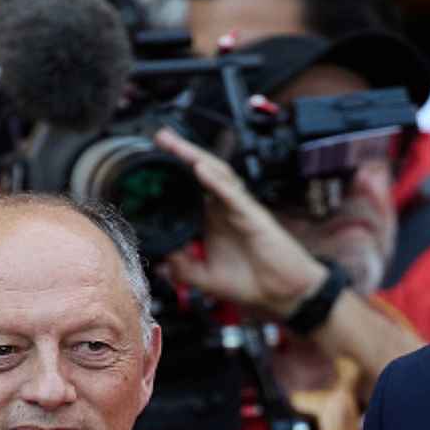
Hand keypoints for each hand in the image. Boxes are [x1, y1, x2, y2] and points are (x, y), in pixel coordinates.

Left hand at [154, 128, 326, 316]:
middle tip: (160, 137)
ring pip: (217, 174)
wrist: (282, 293)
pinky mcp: (253, 215)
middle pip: (201, 173)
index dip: (172, 174)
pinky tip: (200, 169)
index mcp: (213, 219)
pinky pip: (232, 193)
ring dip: (196, 156)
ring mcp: (239, 209)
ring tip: (175, 144)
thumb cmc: (252, 282)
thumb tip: (160, 261)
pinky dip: (216, 181)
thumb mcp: (206, 278)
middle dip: (181, 153)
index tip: (148, 165)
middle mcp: (225, 208)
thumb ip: (183, 269)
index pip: (190, 189)